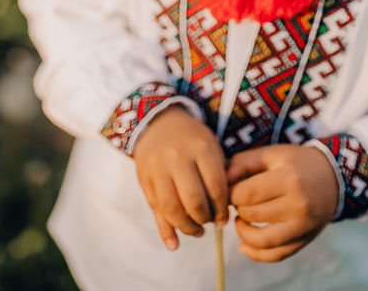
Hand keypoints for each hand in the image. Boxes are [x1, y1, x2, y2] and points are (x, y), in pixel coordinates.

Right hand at [131, 105, 229, 250]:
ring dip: (187, 227)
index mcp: (200, 147)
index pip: (216, 187)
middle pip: (193, 201)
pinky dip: (165, 231)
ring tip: (197, 231)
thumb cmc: (193, 141)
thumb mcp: (211, 149)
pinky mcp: (144, 179)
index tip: (224, 218)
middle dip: (205, 219)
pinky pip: (155, 209)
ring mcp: (157, 169)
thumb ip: (219, 178)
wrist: (159, 124)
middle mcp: (177, 157)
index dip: (222, 208)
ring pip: (172, 209)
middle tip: (209, 222)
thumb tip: (223, 217)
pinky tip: (174, 244)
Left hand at [226, 144, 339, 262]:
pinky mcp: (305, 240)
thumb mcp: (271, 154)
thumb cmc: (296, 163)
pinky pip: (276, 255)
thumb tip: (220, 181)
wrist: (332, 177)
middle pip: (252, 214)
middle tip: (238, 200)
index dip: (230, 193)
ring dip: (243, 232)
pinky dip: (256, 254)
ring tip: (241, 220)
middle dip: (238, 208)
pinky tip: (243, 245)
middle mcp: (299, 205)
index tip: (229, 189)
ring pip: (262, 240)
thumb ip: (242, 163)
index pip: (247, 193)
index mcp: (289, 179)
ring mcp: (303, 226)